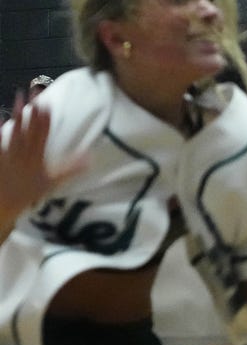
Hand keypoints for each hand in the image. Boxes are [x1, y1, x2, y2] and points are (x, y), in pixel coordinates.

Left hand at [0, 94, 85, 223]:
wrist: (3, 203)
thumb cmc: (29, 193)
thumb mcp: (53, 183)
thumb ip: (71, 169)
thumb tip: (90, 157)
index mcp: (37, 157)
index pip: (43, 134)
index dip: (46, 118)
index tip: (48, 103)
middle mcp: (23, 151)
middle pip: (29, 128)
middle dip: (32, 110)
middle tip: (35, 92)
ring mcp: (9, 152)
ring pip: (14, 130)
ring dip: (17, 114)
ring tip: (19, 97)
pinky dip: (0, 128)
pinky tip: (1, 117)